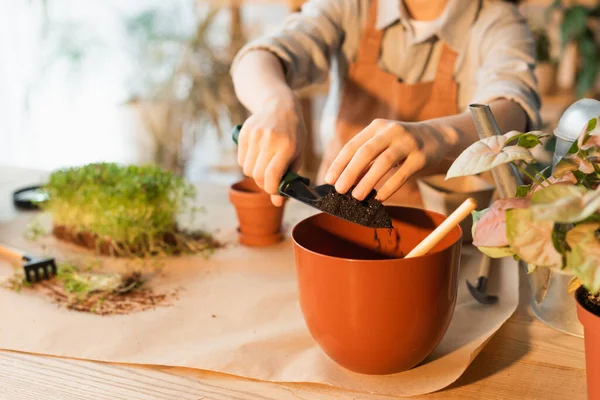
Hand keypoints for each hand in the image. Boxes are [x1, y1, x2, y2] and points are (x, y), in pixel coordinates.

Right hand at [237, 92, 306, 206]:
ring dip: (255, 174)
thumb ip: (289, 179)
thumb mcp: (297, 154)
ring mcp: (255, 135)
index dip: (271, 189)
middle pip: (257, 175)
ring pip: (246, 169)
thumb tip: (277, 203)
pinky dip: (248, 164)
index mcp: (287, 146)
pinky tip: (257, 156)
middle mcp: (269, 140)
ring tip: (264, 167)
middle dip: (263, 184)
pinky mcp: (244, 133)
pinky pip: (241, 160)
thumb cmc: (293, 134)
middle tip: (270, 181)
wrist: (280, 106)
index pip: (272, 175)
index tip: (275, 191)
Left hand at [324, 119, 455, 201]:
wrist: (437, 136)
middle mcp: (391, 131)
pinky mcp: (421, 157)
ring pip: (383, 162)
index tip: (329, 180)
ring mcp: (408, 143)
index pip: (353, 145)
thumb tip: (345, 181)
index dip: (339, 163)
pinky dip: (389, 187)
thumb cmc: (402, 144)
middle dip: (350, 172)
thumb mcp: (383, 143)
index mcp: (376, 127)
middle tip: (339, 190)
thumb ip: (366, 159)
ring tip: (356, 196)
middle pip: (366, 152)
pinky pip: (402, 174)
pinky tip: (379, 198)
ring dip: (367, 181)